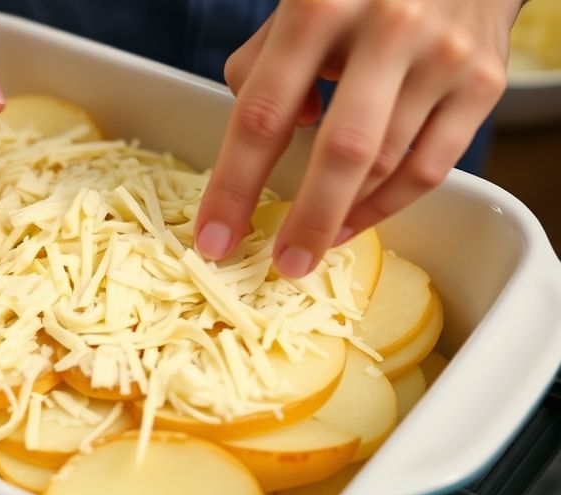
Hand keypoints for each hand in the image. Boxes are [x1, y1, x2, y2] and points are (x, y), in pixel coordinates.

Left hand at [195, 0, 519, 276]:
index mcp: (318, 6)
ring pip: (388, 164)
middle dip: (307, 221)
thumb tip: (278, 130)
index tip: (214, 237)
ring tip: (312, 241)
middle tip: (283, 265)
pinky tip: (355, 219)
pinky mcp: (483, 81)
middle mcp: (387, 27)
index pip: (262, 114)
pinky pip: (433, 167)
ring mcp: (442, 55)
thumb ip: (264, 62)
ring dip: (343, 215)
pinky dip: (389, 204)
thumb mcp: (297, 5)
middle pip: (341, 151)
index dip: (233, 185)